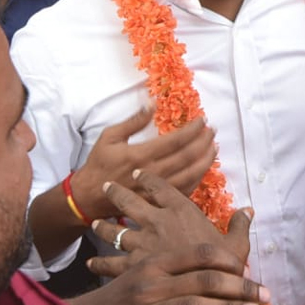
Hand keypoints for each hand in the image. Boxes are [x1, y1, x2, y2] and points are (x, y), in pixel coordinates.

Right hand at [69, 106, 216, 221]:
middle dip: (203, 142)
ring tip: (214, 148)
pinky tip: (203, 168)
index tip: (202, 120)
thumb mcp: (110, 136)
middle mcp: (152, 172)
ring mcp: (157, 189)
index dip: (192, 130)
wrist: (91, 195)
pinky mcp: (159, 200)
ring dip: (205, 160)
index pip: (175, 141)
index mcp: (140, 155)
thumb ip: (133, 121)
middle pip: (187, 157)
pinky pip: (185, 190)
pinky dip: (198, 178)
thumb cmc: (100, 163)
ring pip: (190, 175)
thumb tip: (152, 103)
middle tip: (213, 131)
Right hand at [71, 232, 268, 304]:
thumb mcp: (148, 269)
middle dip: (239, 288)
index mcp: (155, 264)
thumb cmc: (127, 295)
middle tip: (266, 297)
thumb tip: (225, 230)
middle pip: (201, 281)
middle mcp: (150, 286)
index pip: (198, 254)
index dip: (229, 261)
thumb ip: (184, 258)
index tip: (251, 270)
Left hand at [87, 169, 254, 277]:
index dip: (146, 178)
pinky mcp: (134, 268)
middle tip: (105, 187)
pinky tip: (92, 262)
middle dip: (115, 192)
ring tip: (94, 223)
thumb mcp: (238, 245)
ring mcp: (143, 244)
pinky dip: (100, 262)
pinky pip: (111, 261)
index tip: (136, 173)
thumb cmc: (227, 270)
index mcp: (182, 210)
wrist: (211, 296)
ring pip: (115, 229)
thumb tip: (248, 210)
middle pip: (129, 201)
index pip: (159, 186)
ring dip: (103, 226)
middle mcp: (157, 222)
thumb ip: (239, 225)